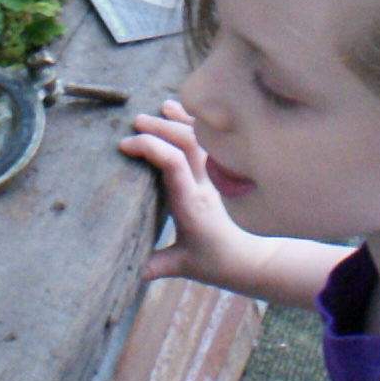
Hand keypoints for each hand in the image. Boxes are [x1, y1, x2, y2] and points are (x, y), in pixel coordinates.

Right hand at [118, 97, 265, 290]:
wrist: (253, 257)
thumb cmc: (216, 262)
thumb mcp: (184, 266)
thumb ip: (157, 265)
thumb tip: (131, 270)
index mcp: (193, 205)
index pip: (174, 164)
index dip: (150, 148)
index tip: (126, 146)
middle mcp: (207, 184)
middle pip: (187, 142)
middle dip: (159, 128)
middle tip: (135, 124)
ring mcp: (217, 175)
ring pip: (201, 137)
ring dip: (177, 121)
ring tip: (156, 111)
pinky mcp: (221, 170)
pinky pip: (209, 139)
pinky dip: (192, 122)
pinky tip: (177, 112)